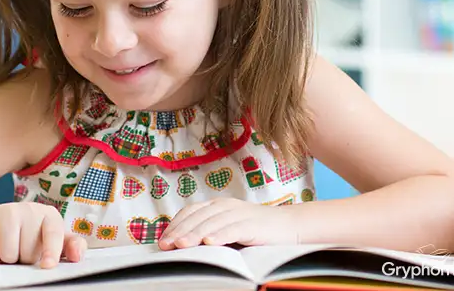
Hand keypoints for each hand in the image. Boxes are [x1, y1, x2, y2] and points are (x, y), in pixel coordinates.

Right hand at [0, 202, 86, 267]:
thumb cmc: (29, 236)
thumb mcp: (52, 240)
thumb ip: (69, 247)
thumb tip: (77, 255)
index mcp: (50, 215)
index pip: (54, 234)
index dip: (51, 251)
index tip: (47, 265)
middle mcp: (30, 209)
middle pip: (28, 251)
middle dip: (23, 258)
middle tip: (21, 251)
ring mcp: (7, 210)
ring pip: (8, 253)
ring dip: (6, 258)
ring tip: (8, 249)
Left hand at [158, 198, 298, 249]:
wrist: (290, 226)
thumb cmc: (256, 232)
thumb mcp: (227, 230)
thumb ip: (208, 234)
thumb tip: (181, 247)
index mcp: (216, 205)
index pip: (190, 212)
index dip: (175, 225)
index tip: (163, 240)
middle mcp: (225, 206)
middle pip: (197, 217)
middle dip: (179, 231)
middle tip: (166, 245)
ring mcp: (239, 213)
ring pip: (212, 222)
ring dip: (194, 234)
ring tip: (181, 245)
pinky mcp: (253, 224)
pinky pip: (233, 228)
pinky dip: (220, 235)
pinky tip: (210, 243)